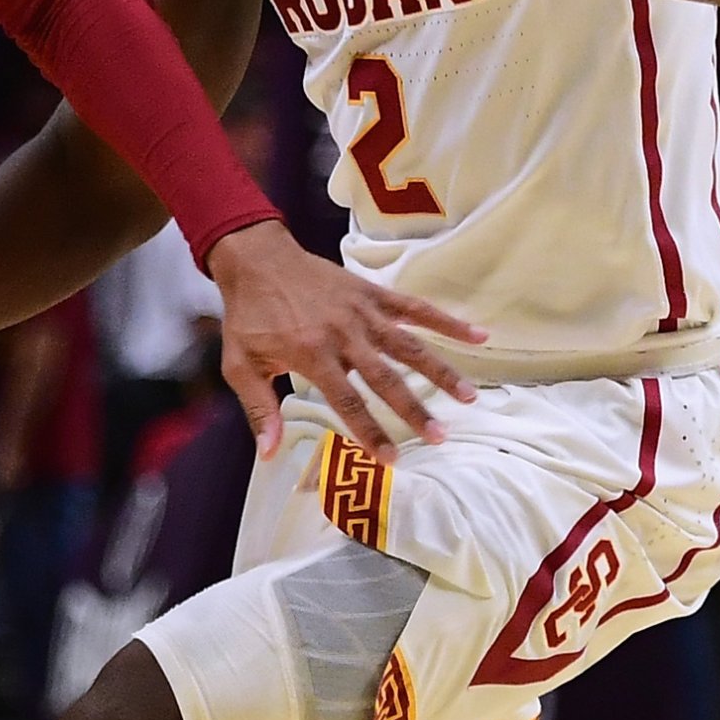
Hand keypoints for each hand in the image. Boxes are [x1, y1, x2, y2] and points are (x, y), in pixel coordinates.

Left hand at [206, 222, 485, 461]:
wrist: (256, 260)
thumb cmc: (248, 317)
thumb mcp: (240, 364)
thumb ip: (259, 408)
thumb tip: (269, 453)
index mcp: (312, 354)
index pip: (348, 402)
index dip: (370, 432)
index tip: (392, 459)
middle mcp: (344, 335)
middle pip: (386, 378)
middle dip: (414, 410)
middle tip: (441, 436)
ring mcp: (363, 313)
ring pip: (410, 345)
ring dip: (441, 371)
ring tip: (469, 396)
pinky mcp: (373, 294)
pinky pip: (415, 308)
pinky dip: (447, 321)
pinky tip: (479, 336)